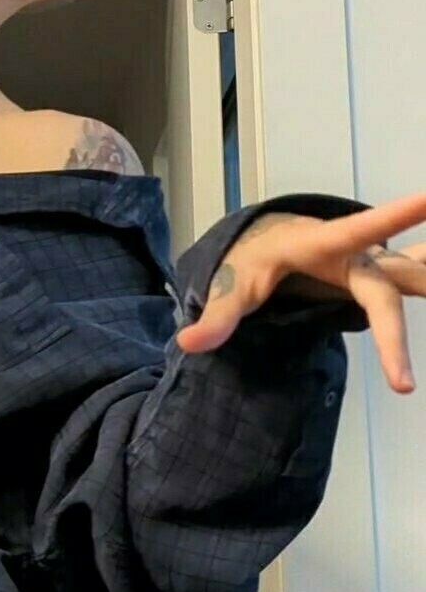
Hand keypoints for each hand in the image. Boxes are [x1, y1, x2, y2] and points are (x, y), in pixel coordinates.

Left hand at [175, 193, 425, 392]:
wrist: (264, 247)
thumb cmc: (249, 259)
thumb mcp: (230, 284)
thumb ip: (217, 316)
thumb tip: (188, 344)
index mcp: (320, 244)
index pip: (358, 233)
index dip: (393, 218)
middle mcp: (355, 257)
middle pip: (390, 287)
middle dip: (410, 305)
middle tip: (407, 372)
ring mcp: (371, 271)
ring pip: (413, 278)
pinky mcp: (378, 287)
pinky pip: (411, 284)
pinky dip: (425, 281)